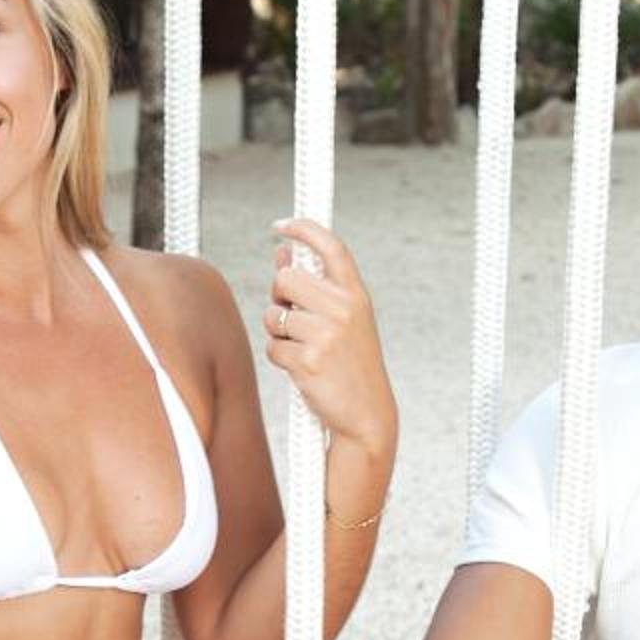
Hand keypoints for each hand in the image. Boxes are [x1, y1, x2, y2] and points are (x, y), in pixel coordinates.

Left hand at [262, 219, 395, 460]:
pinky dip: (280, 358)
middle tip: (291, 316)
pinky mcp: (309, 360)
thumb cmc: (351, 365)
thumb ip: (315, 286)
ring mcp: (327, 334)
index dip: (304, 228)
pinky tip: (302, 369)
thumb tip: (283, 252)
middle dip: (279, 296)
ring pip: (274, 314)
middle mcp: (344, 308)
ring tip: (303, 348)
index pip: (331, 247)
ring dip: (278, 332)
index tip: (281, 225)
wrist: (366, 414)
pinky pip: (272, 346)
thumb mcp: (344, 320)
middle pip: (286, 278)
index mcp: (356, 295)